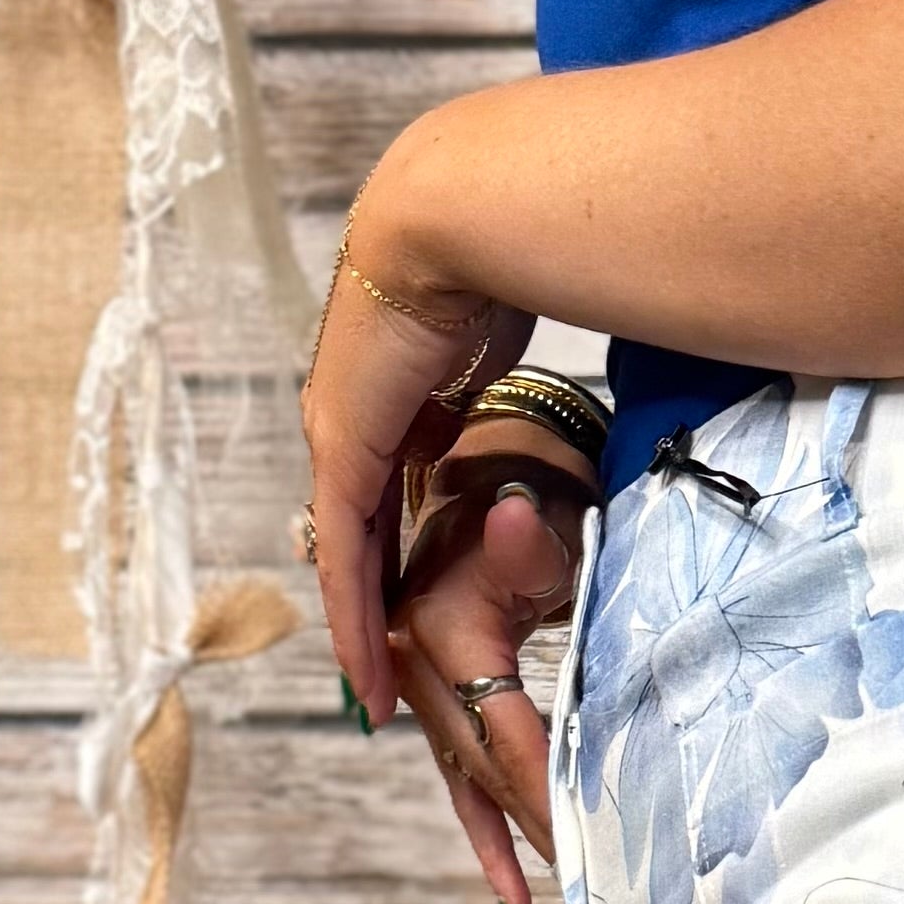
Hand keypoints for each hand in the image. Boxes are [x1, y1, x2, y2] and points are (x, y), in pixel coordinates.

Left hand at [299, 203, 521, 735]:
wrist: (463, 205)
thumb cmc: (509, 249)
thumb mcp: (513, 340)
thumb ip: (516, 386)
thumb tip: (562, 411)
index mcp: (398, 384)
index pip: (398, 487)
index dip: (409, 553)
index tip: (427, 605)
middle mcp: (358, 410)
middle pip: (368, 531)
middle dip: (381, 605)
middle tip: (399, 672)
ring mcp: (342, 429)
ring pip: (350, 556)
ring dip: (363, 629)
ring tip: (382, 698)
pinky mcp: (342, 446)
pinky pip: (348, 557)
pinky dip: (356, 621)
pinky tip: (371, 677)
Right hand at [389, 443, 589, 903]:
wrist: (496, 462)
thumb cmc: (531, 485)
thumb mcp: (542, 510)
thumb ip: (533, 544)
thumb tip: (514, 526)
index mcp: (437, 629)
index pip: (500, 731)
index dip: (541, 791)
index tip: (582, 842)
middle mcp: (412, 661)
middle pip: (480, 766)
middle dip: (531, 826)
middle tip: (585, 880)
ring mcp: (416, 680)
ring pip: (466, 777)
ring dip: (504, 840)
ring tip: (533, 901)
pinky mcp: (431, 691)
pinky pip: (457, 772)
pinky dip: (483, 829)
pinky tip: (510, 892)